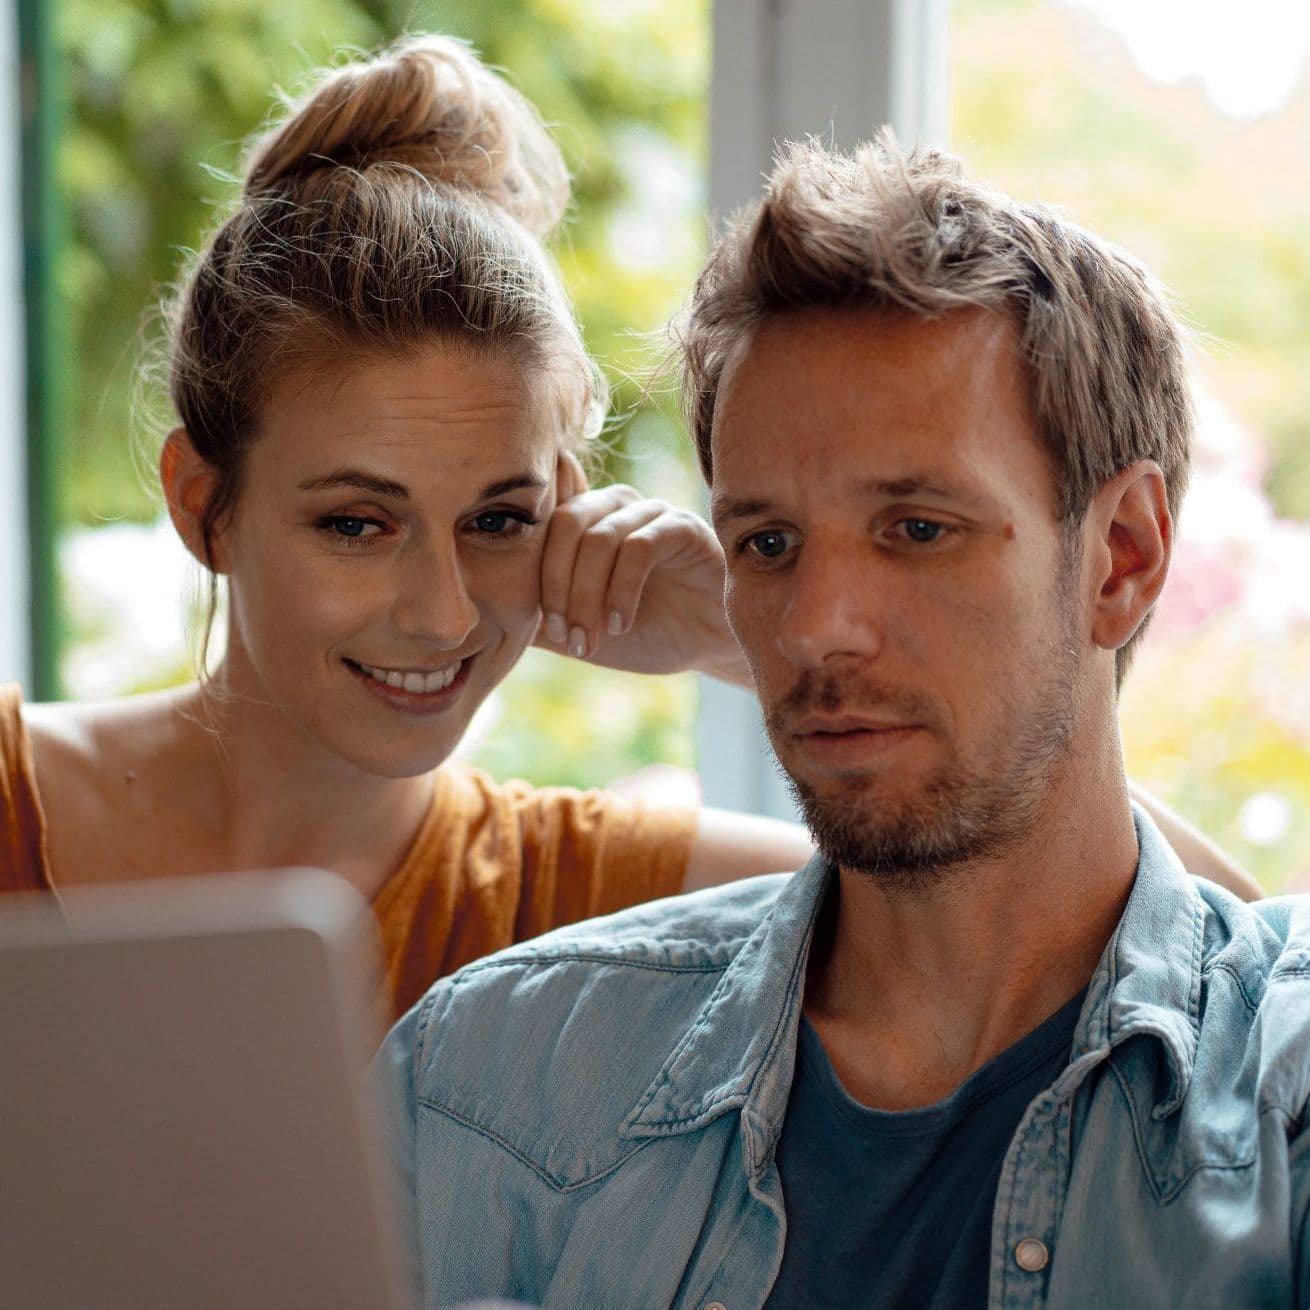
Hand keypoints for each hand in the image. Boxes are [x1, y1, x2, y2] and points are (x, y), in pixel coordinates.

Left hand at [535, 454, 750, 682]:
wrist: (710, 644)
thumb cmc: (647, 631)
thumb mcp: (582, 629)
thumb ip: (539, 617)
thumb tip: (488, 620)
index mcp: (585, 522)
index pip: (542, 524)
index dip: (533, 574)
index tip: (540, 626)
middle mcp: (614, 506)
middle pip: (564, 525)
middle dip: (556, 586)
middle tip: (564, 634)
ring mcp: (649, 512)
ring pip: (599, 538)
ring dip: (587, 597)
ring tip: (590, 640)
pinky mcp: (683, 527)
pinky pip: (639, 546)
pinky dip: (622, 590)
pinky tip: (622, 623)